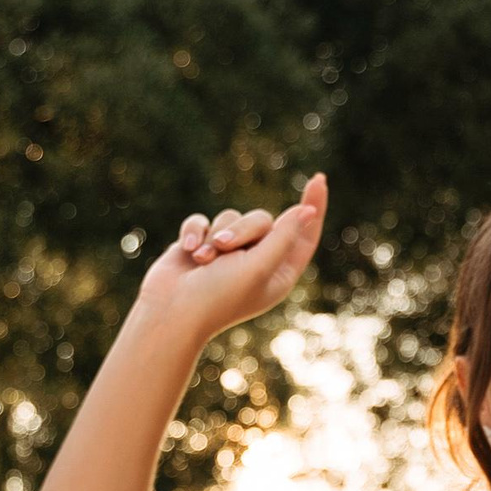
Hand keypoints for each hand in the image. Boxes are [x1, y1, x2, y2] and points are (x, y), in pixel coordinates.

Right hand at [135, 173, 329, 344]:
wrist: (171, 311)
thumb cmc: (218, 295)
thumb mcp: (259, 266)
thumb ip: (283, 237)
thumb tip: (307, 211)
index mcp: (278, 273)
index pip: (304, 236)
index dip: (313, 208)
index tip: (318, 179)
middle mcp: (256, 261)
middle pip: (262, 220)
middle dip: (242, 229)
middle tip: (225, 247)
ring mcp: (227, 252)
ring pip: (231, 217)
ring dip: (215, 235)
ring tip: (202, 260)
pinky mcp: (201, 243)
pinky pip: (203, 220)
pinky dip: (195, 232)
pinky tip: (187, 250)